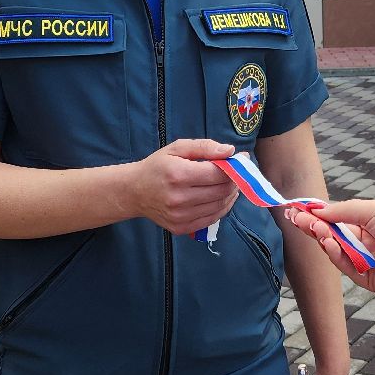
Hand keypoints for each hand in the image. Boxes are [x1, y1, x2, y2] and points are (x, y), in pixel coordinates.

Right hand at [122, 139, 237, 233]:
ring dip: (231, 194)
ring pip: (220, 206)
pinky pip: (212, 219)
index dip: (233, 167)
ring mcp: (180, 216)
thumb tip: (230, 151)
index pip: (218, 174)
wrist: (134, 191)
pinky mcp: (181, 227)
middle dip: (234, 180)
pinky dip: (222, 208)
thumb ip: (204, 147)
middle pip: (221, 191)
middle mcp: (179, 198)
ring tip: (230, 183)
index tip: (240, 159)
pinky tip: (221, 197)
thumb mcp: (177, 148)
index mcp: (178, 175)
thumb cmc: (157, 166)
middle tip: (236, 172)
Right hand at [284, 199, 374, 300]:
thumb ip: (343, 211)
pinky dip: (336, 256)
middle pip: (334, 236)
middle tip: (294, 218)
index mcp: (373, 223)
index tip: (297, 209)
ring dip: (324, 239)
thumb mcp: (373, 210)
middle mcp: (369, 243)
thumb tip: (318, 209)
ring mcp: (369, 262)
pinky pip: (347, 268)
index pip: (339, 219)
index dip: (318, 215)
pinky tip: (328, 243)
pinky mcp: (370, 281)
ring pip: (337, 252)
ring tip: (312, 227)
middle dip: (314, 226)